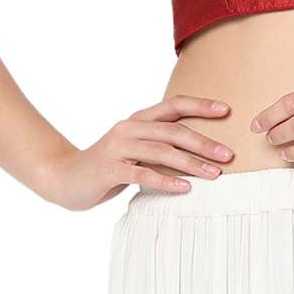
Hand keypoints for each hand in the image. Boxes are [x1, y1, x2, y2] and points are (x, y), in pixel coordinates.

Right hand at [39, 95, 235, 209]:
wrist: (65, 178)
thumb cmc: (107, 166)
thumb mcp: (134, 149)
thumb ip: (158, 145)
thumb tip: (198, 150)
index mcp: (138, 120)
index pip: (173, 105)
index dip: (200, 106)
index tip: (226, 110)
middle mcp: (129, 128)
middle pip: (173, 130)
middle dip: (204, 141)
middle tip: (228, 154)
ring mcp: (118, 147)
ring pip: (161, 151)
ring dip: (191, 162)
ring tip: (214, 174)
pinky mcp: (109, 169)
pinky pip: (143, 173)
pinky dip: (166, 181)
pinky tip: (184, 188)